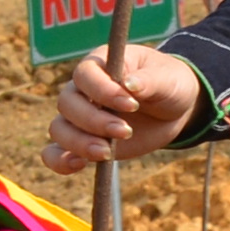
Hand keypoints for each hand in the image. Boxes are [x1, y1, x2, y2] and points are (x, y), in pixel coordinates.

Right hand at [44, 45, 200, 170]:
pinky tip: (79, 165)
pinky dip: (60, 161)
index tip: (132, 105)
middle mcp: (83, 90)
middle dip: (94, 121)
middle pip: (67, 103)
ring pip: (59, 129)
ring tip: (108, 153)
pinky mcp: (83, 143)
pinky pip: (55, 153)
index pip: (85, 75)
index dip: (102, 90)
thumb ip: (150, 80)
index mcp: (100, 65)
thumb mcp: (167, 78)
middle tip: (125, 132)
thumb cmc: (169, 84)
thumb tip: (129, 85)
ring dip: (79, 143)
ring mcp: (80, 118)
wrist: (173, 110)